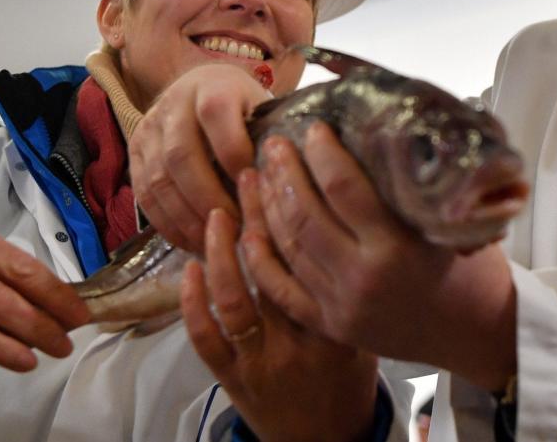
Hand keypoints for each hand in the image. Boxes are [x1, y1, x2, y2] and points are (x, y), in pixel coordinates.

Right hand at [130, 64, 269, 251]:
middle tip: (235, 226)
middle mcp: (173, 102)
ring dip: (186, 217)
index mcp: (212, 85)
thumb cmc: (244, 107)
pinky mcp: (134, 152)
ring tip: (214, 240)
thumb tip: (277, 184)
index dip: (235, 154)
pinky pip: (144, 194)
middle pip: (181, 154)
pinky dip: (168, 223)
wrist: (202, 88)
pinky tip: (191, 241)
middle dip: (208, 197)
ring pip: (159, 179)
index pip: (215, 114)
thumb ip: (268, 137)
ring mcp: (148, 128)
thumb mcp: (262, 109)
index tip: (255, 188)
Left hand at [182, 177, 377, 441]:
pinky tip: (191, 267)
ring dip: (222, 253)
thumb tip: (342, 223)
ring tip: (219, 213)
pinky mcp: (230, 378)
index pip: (316, 264)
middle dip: (260, 219)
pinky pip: (204, 337)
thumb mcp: (365, 334)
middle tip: (252, 176)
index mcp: (337, 330)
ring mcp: (260, 363)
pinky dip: (193, 301)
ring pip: (234, 301)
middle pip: (274, 271)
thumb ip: (348, 288)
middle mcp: (298, 346)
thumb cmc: (348, 380)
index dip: (303, 217)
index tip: (295, 177)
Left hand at [242, 128, 517, 391]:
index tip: (314, 129)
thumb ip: (413, 187)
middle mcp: (364, 277)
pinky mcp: (331, 325)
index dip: (322, 153)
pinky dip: (262, 258)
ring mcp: (342, 305)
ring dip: (267, 206)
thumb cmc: (473, 270)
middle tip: (274, 144)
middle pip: (306, 214)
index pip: (344, 188)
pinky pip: (282, 288)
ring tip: (260, 174)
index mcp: (397, 248)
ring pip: (288, 246)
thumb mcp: (451, 222)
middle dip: (285, 173)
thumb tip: (380, 135)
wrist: (477, 333)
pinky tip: (249, 229)